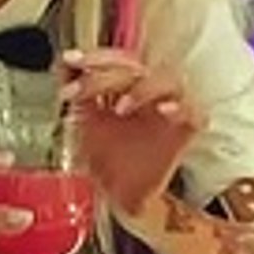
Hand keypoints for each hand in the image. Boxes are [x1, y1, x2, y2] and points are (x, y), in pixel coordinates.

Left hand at [60, 48, 204, 218]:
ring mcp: (172, 106)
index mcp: (128, 85)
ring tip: (119, 108)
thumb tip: (62, 66)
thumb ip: (78, 93)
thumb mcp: (86, 122)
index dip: (94, 57)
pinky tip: (163, 110)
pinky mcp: (189, 127)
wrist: (125, 195)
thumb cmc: (110, 157)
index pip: (116, 59)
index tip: (70, 60)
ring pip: (166, 79)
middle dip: (104, 74)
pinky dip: (178, 106)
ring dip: (140, 88)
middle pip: (136, 66)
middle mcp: (150, 90)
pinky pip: (192, 109)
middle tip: (79, 91)